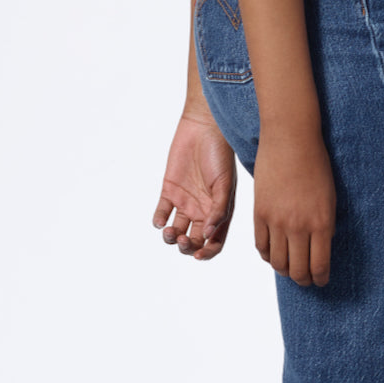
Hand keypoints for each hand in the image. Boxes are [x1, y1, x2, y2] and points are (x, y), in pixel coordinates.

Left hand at [153, 111, 236, 259]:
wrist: (203, 128)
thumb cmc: (220, 154)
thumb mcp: (225, 184)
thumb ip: (219, 210)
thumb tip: (209, 235)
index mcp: (219, 211)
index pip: (214, 242)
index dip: (207, 253)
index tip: (198, 254)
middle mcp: (202, 210)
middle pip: (193, 240)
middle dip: (187, 247)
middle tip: (182, 240)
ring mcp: (185, 201)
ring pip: (176, 230)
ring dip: (171, 238)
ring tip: (170, 232)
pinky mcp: (169, 191)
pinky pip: (161, 212)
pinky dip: (159, 220)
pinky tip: (161, 220)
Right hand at [253, 129, 335, 286]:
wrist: (291, 138)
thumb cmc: (316, 164)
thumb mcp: (329, 198)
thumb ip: (325, 225)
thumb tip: (319, 249)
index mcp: (321, 223)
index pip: (319, 266)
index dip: (320, 279)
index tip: (321, 280)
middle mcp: (299, 226)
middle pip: (297, 271)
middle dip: (303, 280)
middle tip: (305, 279)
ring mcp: (277, 221)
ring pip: (278, 263)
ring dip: (284, 270)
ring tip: (289, 267)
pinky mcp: (259, 213)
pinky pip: (261, 246)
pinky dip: (268, 255)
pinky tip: (274, 253)